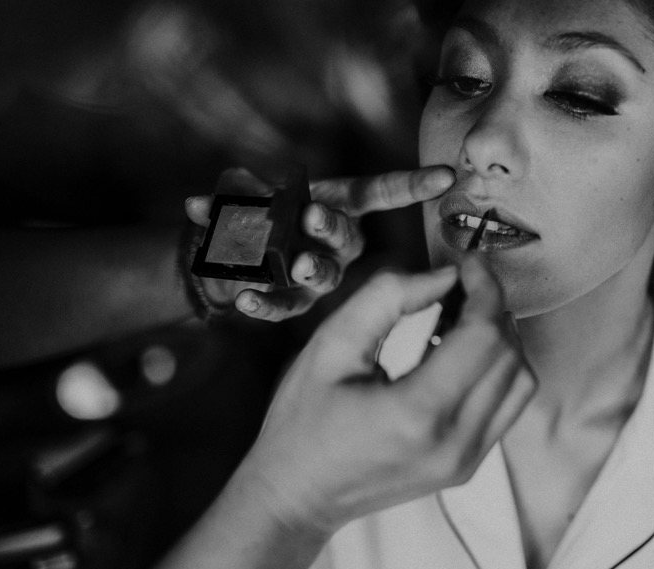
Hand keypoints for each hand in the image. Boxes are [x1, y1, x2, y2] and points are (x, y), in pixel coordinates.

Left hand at [185, 165, 454, 320]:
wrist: (227, 259)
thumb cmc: (253, 217)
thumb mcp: (249, 197)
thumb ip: (235, 195)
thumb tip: (207, 199)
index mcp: (339, 209)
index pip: (381, 193)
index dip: (413, 185)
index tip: (447, 176)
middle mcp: (337, 246)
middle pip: (347, 239)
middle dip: (330, 227)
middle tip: (312, 215)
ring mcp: (316, 278)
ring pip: (323, 277)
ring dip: (309, 269)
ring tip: (295, 264)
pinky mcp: (290, 303)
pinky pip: (282, 306)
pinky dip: (262, 303)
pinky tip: (244, 298)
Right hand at [239, 255, 537, 532]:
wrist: (297, 497)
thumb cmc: (303, 422)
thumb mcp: (332, 345)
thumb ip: (388, 297)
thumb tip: (444, 277)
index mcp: (418, 413)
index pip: (484, 337)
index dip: (485, 289)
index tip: (468, 263)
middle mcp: (455, 442)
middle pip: (509, 356)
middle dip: (491, 308)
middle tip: (457, 285)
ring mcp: (466, 460)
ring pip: (519, 382)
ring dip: (498, 339)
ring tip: (455, 317)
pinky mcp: (467, 466)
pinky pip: (506, 406)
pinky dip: (493, 369)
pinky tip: (455, 351)